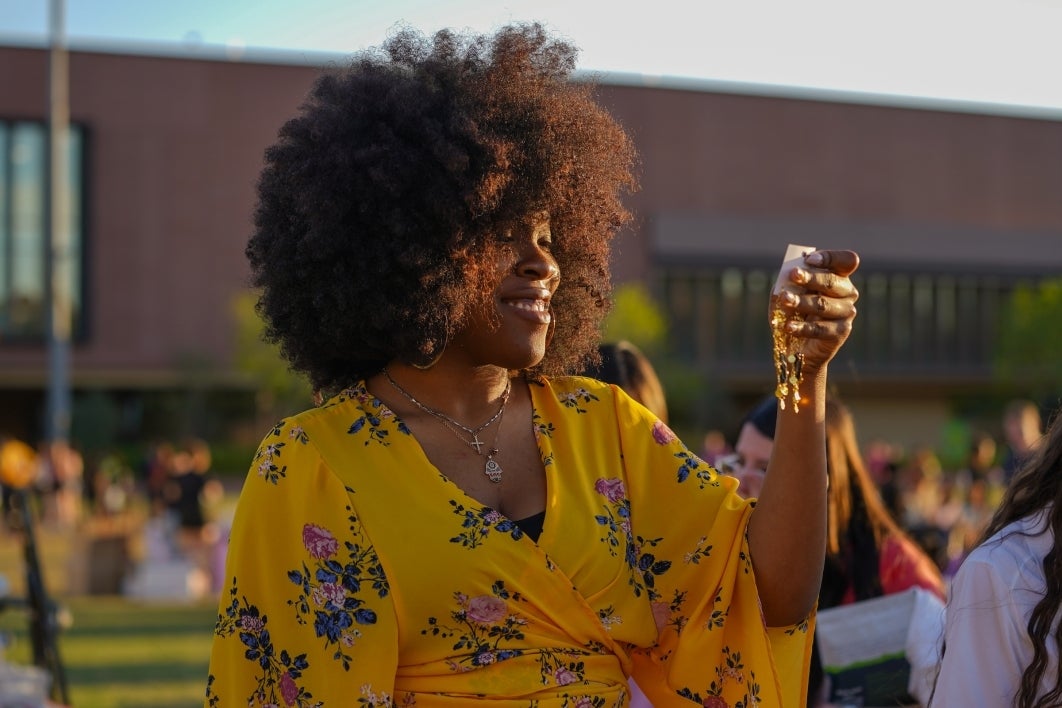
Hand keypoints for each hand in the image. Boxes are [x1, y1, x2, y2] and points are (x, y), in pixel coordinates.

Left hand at [775, 249, 859, 372]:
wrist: (797, 347)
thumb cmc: (793, 313)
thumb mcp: (786, 294)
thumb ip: (786, 283)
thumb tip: (785, 275)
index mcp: (838, 276)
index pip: (846, 261)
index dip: (831, 258)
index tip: (809, 259)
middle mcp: (847, 292)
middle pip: (832, 282)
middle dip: (811, 278)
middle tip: (794, 275)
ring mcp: (847, 312)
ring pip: (823, 305)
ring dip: (802, 301)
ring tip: (784, 300)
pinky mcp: (841, 332)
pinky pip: (820, 328)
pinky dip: (802, 327)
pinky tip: (788, 326)